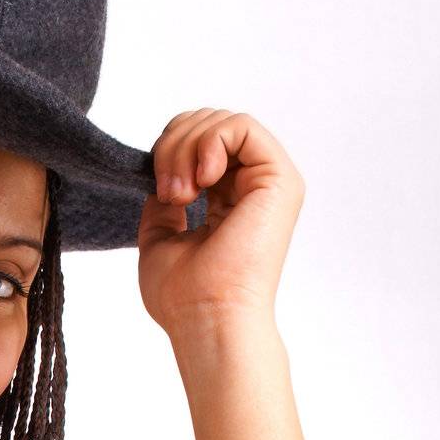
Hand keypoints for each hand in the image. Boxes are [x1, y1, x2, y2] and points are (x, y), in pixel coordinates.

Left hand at [137, 109, 304, 339]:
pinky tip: (201, 182)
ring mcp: (269, 181)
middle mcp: (254, 186)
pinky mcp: (279, 178)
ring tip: (181, 194)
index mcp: (230, 200)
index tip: (159, 193)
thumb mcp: (159, 237)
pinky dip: (208, 143)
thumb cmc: (184, 295)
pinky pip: (241, 126)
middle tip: (169, 193)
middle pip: (209, 124)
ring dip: (186, 148)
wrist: (206, 318)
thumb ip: (163, 202)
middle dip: (174, 145)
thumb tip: (161, 173)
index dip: (169, 151)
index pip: (200, 145)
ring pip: (222, 121)